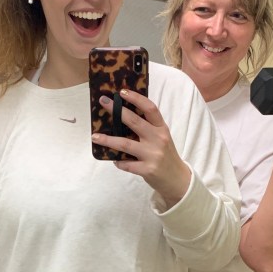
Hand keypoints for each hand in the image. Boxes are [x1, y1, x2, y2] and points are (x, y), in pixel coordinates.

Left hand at [91, 89, 190, 207]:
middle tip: (103, 102)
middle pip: (135, 122)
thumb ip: (148, 128)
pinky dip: (118, 161)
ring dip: (108, 140)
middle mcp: (158, 139)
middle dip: (117, 111)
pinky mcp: (147, 170)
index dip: (136, 98)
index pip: (150, 108)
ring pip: (126, 144)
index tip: (122, 92)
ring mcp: (153, 155)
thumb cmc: (165, 155)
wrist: (177, 179)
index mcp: (161, 128)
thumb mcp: (161, 138)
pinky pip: (127, 164)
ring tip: (95, 136)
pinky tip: (114, 159)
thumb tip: (123, 116)